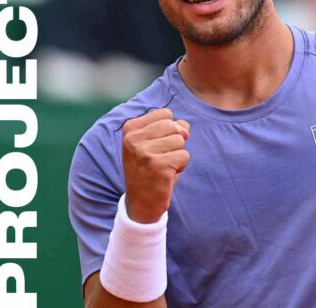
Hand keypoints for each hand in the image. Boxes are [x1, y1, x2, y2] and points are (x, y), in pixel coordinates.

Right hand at [122, 108, 190, 222]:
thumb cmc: (151, 168)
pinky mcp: (158, 165)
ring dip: (177, 155)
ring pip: (181, 141)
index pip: (166, 114)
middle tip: (160, 158)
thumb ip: (172, 128)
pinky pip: (184, 155)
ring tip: (163, 166)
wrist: (141, 202)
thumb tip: (185, 129)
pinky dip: (181, 166)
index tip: (155, 146)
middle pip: (174, 126)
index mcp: (131, 128)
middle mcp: (133, 138)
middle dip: (175, 143)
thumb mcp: (155, 143)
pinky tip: (166, 175)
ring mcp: (144, 152)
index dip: (169, 130)